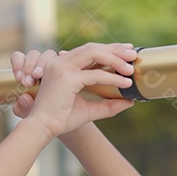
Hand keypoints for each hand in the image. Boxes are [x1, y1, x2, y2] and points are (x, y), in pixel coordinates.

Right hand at [9, 42, 138, 137]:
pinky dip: (112, 78)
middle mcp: (60, 62)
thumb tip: (130, 102)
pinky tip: (125, 84)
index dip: (108, 48)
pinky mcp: (66, 78)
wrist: (43, 128)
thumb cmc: (61, 119)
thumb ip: (108, 105)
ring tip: (130, 69)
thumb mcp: (89, 109)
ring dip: (115, 59)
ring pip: (93, 53)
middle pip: (92, 47)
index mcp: (62, 65)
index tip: (126, 51)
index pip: (88, 51)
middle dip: (114, 49)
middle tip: (133, 54)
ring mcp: (62, 67)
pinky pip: (95, 75)